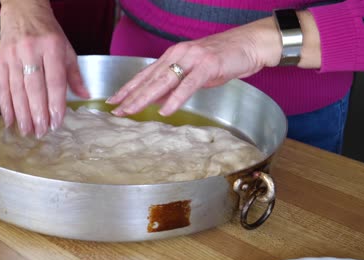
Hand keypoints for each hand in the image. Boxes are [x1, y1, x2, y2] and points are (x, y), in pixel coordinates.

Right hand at [0, 0, 88, 137]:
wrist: (23, 9)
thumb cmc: (48, 31)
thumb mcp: (66, 48)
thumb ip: (74, 74)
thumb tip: (84, 96)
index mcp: (51, 48)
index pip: (55, 81)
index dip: (56, 103)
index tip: (58, 121)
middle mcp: (31, 51)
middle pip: (35, 88)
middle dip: (38, 113)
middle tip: (41, 132)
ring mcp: (13, 56)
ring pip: (17, 90)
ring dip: (22, 113)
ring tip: (27, 131)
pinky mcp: (0, 59)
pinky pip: (2, 86)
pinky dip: (6, 105)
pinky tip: (10, 120)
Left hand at [106, 17, 281, 116]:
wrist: (249, 44)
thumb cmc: (223, 59)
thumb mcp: (194, 73)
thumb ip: (176, 85)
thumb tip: (158, 100)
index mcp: (173, 56)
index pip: (145, 74)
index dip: (128, 88)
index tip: (114, 100)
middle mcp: (178, 55)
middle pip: (150, 79)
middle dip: (131, 96)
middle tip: (115, 109)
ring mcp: (192, 59)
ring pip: (163, 81)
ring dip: (145, 98)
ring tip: (131, 111)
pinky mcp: (207, 65)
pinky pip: (188, 85)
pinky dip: (175, 99)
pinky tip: (165, 110)